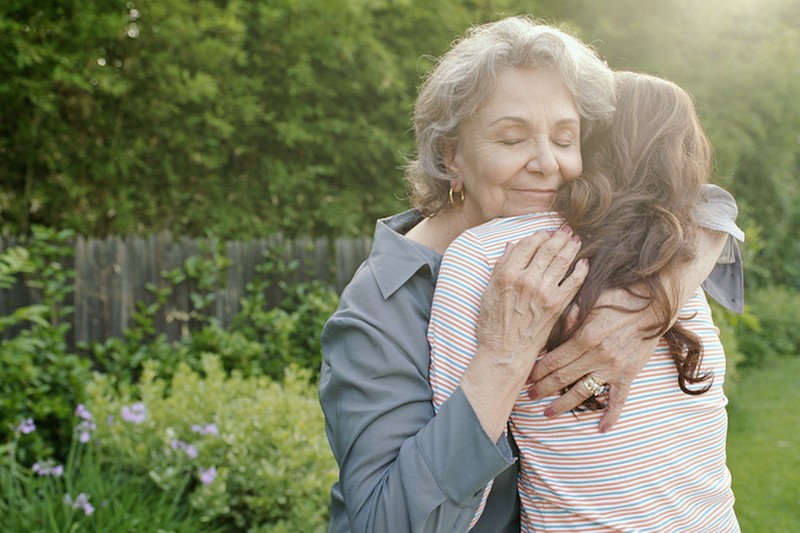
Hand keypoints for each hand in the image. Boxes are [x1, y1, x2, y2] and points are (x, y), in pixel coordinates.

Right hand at [475, 226, 586, 365]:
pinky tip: (584, 263)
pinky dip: (581, 270)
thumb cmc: (492, 323)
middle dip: (559, 236)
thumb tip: (512, 245)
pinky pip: (574, 282)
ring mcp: (544, 292)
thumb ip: (501, 266)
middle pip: (548, 249)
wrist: (505, 352)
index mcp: (508, 274)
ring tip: (577, 239)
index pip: (527, 244)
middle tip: (567, 229)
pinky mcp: (557, 305)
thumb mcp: (488, 291)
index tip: (545, 232)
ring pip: (562, 261)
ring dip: (571, 247)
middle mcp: (527, 280)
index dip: (539, 235)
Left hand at [527, 288, 659, 432]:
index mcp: (584, 337)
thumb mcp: (589, 302)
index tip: (526, 377)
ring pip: (583, 392)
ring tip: (548, 413)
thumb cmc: (617, 298)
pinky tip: (602, 429)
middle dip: (543, 389)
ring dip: (563, 404)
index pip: (553, 360)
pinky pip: (619, 400)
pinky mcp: (629, 374)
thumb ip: (568, 318)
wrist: (654, 303)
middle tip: (529, 396)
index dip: (538, 370)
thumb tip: (549, 334)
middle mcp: (597, 356)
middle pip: (563, 378)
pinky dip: (611, 415)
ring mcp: (613, 368)